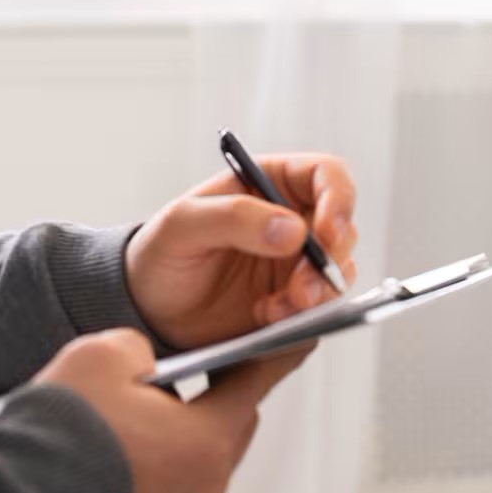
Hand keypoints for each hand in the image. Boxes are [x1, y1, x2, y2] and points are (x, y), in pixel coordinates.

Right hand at [34, 328, 308, 492]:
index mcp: (208, 440)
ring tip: (142, 417)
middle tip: (199, 373)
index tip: (297, 341)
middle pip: (230, 429)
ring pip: (196, 465)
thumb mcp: (104, 354)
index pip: (255, 385)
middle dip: (218, 399)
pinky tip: (118, 455)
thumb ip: (141, 348)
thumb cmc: (61, 433)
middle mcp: (203, 487)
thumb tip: (145, 364)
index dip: (274, 355)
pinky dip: (153, 472)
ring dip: (180, 439)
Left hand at [126, 154, 357, 348]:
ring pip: (338, 271)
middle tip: (301, 289)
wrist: (148, 311)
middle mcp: (292, 219)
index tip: (328, 234)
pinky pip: (321, 306)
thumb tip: (292, 230)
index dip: (338, 201)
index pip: (326, 176)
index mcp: (270, 183)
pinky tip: (266, 316)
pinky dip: (302, 316)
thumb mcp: (182, 225)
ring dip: (318, 293)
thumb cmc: (159, 254)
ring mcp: (296, 261)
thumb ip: (235, 217)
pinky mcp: (295, 299)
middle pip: (343, 229)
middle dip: (329, 261)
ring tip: (275, 308)